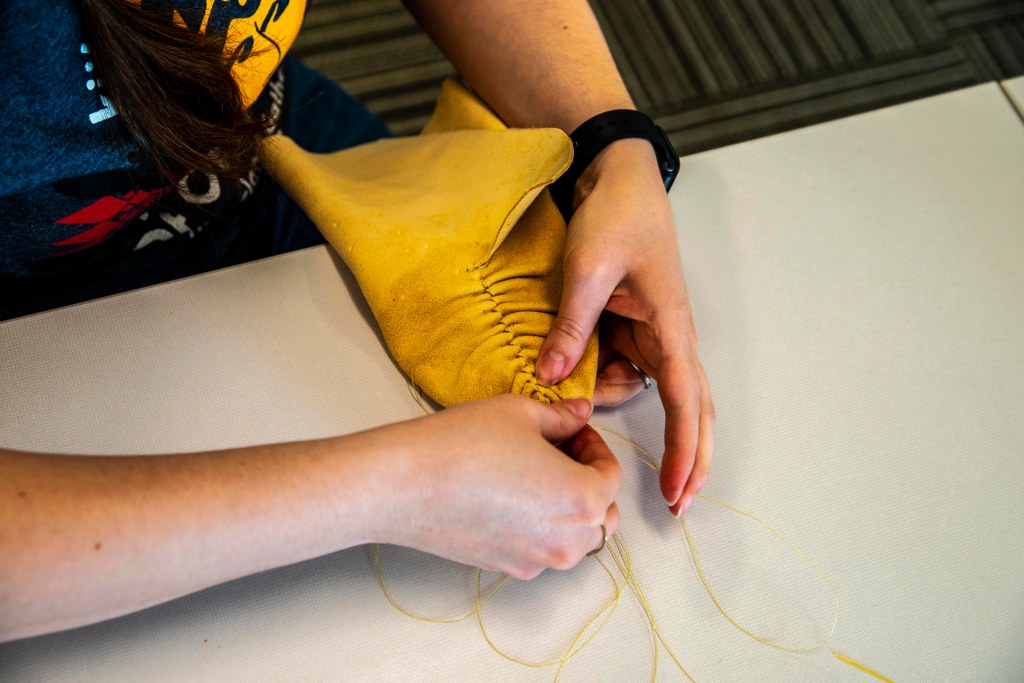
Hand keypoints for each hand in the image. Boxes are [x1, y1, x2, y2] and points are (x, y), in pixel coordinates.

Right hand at [371, 395, 620, 579]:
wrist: (404, 485)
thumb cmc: (463, 443)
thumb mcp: (522, 413)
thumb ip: (562, 417)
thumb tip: (580, 414)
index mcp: (583, 499)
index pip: (612, 474)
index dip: (593, 444)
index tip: (569, 428)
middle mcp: (568, 540)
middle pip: (602, 513)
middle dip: (588, 480)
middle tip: (556, 449)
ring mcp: (538, 561)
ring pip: (575, 537)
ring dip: (568, 507)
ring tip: (532, 472)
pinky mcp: (508, 568)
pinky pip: (542, 548)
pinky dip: (540, 526)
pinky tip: (508, 494)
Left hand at [536, 138, 713, 516]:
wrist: (619, 178)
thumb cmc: (616, 217)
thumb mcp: (587, 271)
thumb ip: (573, 327)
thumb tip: (552, 380)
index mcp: (671, 326)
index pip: (686, 399)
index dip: (683, 447)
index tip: (678, 489)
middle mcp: (670, 338)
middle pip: (693, 409)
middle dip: (690, 456)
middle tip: (679, 504)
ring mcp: (653, 336)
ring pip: (665, 396)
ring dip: (657, 429)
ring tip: (650, 472)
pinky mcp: (633, 330)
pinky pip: (632, 373)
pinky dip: (622, 397)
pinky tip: (606, 410)